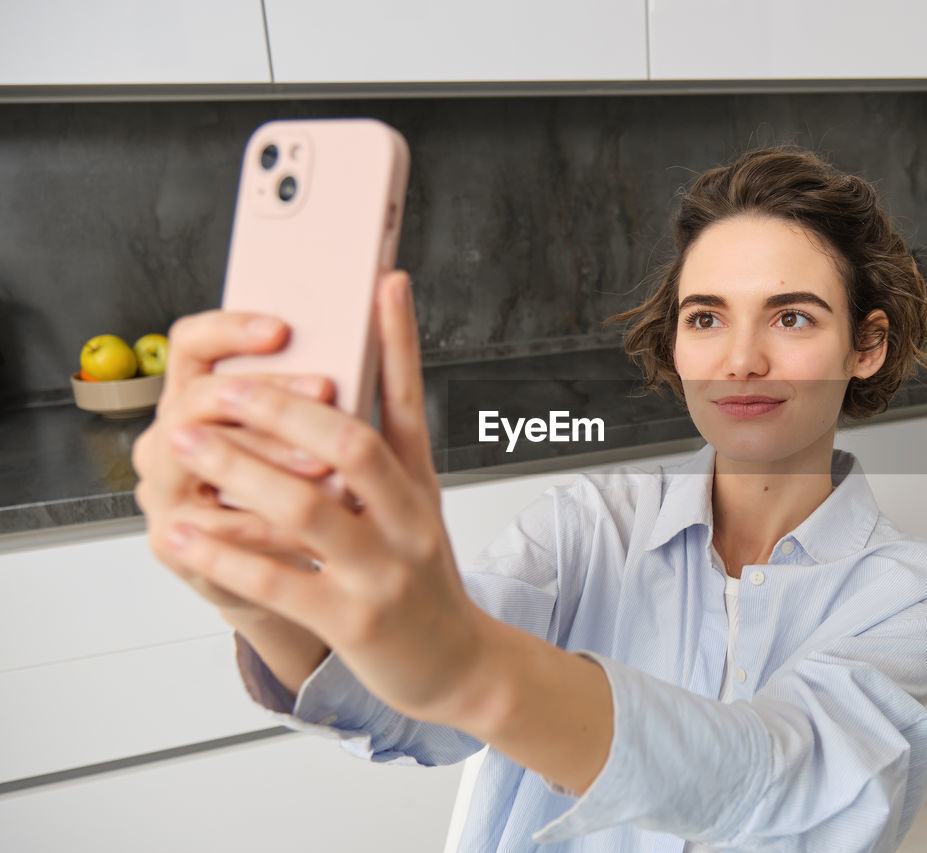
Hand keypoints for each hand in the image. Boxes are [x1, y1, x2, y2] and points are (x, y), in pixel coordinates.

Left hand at [158, 271, 491, 725]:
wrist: (459, 664)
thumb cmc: (421, 580)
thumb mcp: (415, 511)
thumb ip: (381, 460)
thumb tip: (337, 401)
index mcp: (420, 485)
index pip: (412, 400)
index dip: (399, 339)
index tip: (384, 282)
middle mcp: (408, 519)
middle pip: (352, 444)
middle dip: (282, 406)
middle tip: (224, 384)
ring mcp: (384, 570)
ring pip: (309, 509)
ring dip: (240, 470)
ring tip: (184, 443)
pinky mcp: (356, 620)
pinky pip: (282, 581)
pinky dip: (227, 555)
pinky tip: (185, 532)